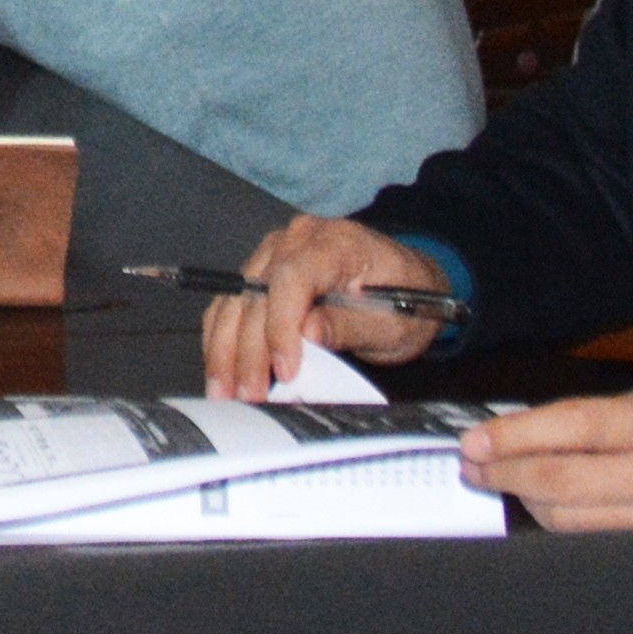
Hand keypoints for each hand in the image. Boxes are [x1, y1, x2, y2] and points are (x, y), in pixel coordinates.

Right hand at [199, 213, 454, 396]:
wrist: (410, 284)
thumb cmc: (408, 301)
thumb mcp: (394, 321)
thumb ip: (351, 325)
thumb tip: (309, 332)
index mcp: (335, 242)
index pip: (291, 278)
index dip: (280, 326)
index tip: (285, 369)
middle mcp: (296, 239)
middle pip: (255, 292)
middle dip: (248, 349)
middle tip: (249, 393)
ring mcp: (274, 253)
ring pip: (234, 299)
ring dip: (225, 348)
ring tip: (225, 391)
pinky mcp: (263, 272)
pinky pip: (233, 304)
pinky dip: (223, 338)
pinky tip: (221, 370)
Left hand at [456, 386, 632, 528]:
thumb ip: (610, 417)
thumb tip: (538, 431)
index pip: (575, 431)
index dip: (516, 438)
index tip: (476, 442)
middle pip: (565, 488)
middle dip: (508, 476)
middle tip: (475, 464)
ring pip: (578, 524)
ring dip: (532, 503)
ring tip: (508, 480)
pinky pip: (607, 540)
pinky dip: (572, 524)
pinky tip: (554, 506)